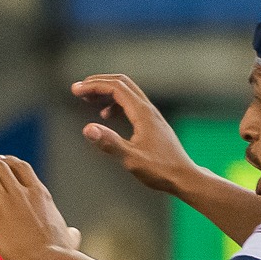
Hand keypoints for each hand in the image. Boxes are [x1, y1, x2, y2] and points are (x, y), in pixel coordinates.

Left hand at [0, 155, 80, 259]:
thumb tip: (73, 235)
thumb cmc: (59, 250)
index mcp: (39, 193)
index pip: (21, 167)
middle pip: (0, 166)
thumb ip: (69, 232)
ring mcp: (6, 202)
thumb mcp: (68, 235)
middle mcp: (22, 192)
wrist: (49, 258)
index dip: (8, 161)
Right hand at [72, 74, 202, 195]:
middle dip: (98, 82)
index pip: (116, 88)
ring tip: (88, 99)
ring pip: (127, 91)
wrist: (184, 177)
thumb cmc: (160, 170)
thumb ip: (109, 143)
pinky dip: (115, 102)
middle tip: (79, 89)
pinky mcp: (151, 122)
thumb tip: (88, 129)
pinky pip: (131, 103)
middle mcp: (148, 109)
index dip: (94, 85)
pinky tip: (106, 115)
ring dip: (106, 91)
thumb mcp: (131, 159)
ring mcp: (151, 115)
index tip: (76, 90)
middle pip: (122, 83)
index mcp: (143, 113)